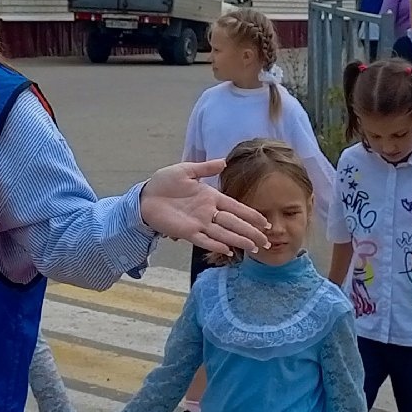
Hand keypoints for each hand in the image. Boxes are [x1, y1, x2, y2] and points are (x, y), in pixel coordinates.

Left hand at [139, 160, 269, 255]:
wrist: (145, 196)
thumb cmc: (164, 183)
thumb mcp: (186, 170)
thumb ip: (205, 167)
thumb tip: (224, 161)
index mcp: (211, 197)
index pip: (236, 208)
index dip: (251, 215)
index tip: (265, 222)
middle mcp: (209, 212)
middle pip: (234, 223)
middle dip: (251, 232)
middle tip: (266, 241)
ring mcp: (199, 223)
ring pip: (224, 234)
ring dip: (239, 240)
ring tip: (254, 248)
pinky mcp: (187, 232)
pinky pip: (204, 240)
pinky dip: (215, 245)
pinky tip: (228, 250)